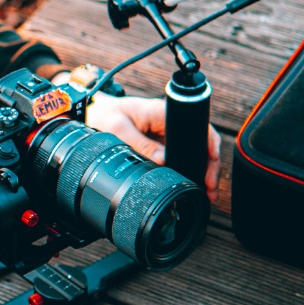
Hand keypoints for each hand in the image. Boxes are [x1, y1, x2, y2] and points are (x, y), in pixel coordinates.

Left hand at [85, 92, 222, 201]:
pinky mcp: (160, 145)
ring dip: (201, 170)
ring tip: (206, 191)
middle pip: (199, 142)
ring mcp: (166, 135)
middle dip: (209, 164)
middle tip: (210, 187)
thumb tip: (164, 162)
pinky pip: (179, 157)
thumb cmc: (103, 115)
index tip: (212, 162)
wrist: (91, 114)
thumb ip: (141, 145)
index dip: (209, 144)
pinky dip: (187, 170)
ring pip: (192, 152)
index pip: (195, 125)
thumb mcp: (119, 130)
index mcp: (161, 113)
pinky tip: (191, 184)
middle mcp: (168, 123)